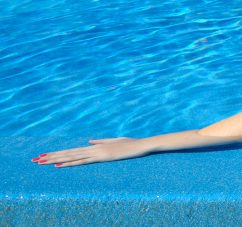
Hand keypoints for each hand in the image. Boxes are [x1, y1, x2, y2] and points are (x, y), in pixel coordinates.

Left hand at [32, 137, 149, 167]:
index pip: (72, 150)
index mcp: (95, 146)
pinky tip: (58, 165)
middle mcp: (92, 148)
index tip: (45, 155)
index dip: (58, 153)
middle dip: (51, 156)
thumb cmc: (130, 143)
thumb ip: (101, 141)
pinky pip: (82, 162)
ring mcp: (96, 153)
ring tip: (41, 162)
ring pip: (71, 157)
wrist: (140, 145)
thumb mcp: (114, 141)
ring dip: (55, 160)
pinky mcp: (101, 158)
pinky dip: (69, 163)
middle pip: (68, 153)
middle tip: (35, 159)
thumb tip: (89, 141)